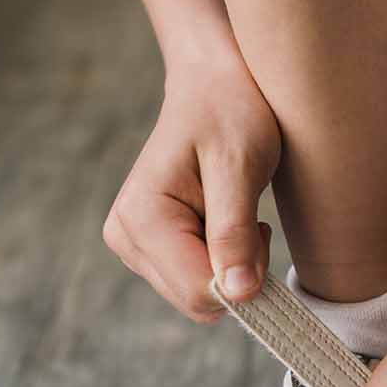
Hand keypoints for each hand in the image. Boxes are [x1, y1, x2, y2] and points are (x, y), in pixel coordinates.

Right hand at [103, 56, 280, 321]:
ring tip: (238, 214)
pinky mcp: (148, 247)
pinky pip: (195, 282)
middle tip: (253, 221)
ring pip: (198, 296)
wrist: (212, 86)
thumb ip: (234, 232)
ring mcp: (132, 244)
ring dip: (231, 266)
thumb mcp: (240, 167)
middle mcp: (125, 236)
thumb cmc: (229, 113)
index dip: (242, 279)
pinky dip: (222, 262)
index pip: (197, 292)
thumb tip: (237, 294)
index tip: (261, 230)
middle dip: (237, 273)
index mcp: (140, 217)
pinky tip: (227, 222)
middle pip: (196, 301)